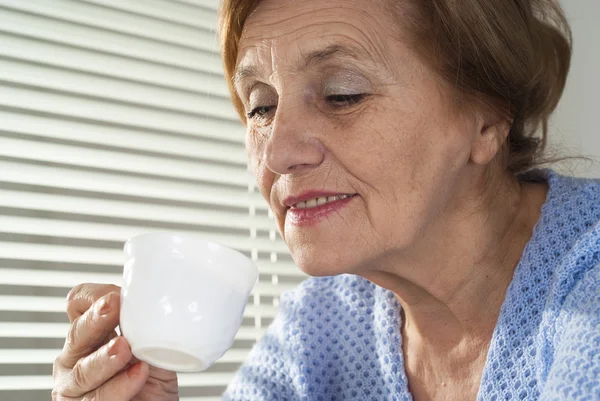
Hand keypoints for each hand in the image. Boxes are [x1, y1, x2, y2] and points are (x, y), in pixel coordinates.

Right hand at [52, 283, 178, 400]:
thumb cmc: (152, 381)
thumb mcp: (152, 346)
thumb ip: (146, 325)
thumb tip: (157, 297)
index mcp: (89, 335)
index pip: (78, 305)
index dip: (94, 296)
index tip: (117, 295)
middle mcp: (75, 357)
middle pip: (77, 333)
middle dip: (96, 319)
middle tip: (114, 306)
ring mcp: (74, 387)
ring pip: (82, 370)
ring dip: (104, 358)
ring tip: (126, 349)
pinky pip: (94, 399)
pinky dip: (118, 388)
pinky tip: (137, 376)